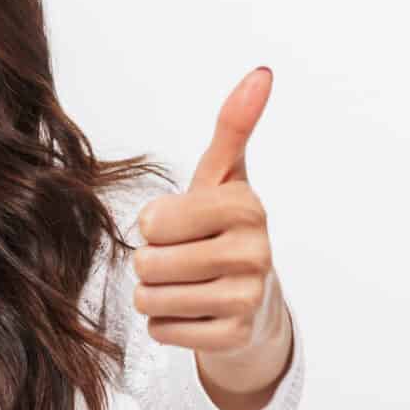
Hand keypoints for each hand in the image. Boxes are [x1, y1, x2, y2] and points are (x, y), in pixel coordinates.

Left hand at [132, 67, 289, 377]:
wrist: (255, 302)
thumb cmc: (224, 230)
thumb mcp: (225, 177)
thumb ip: (234, 127)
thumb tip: (261, 73)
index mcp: (245, 206)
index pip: (152, 222)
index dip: (154, 226)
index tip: (182, 224)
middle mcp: (254, 252)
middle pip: (148, 263)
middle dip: (152, 262)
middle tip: (183, 259)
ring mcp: (247, 298)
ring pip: (150, 299)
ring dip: (155, 295)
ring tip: (187, 285)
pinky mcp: (234, 337)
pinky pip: (162, 331)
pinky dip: (167, 324)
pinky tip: (195, 312)